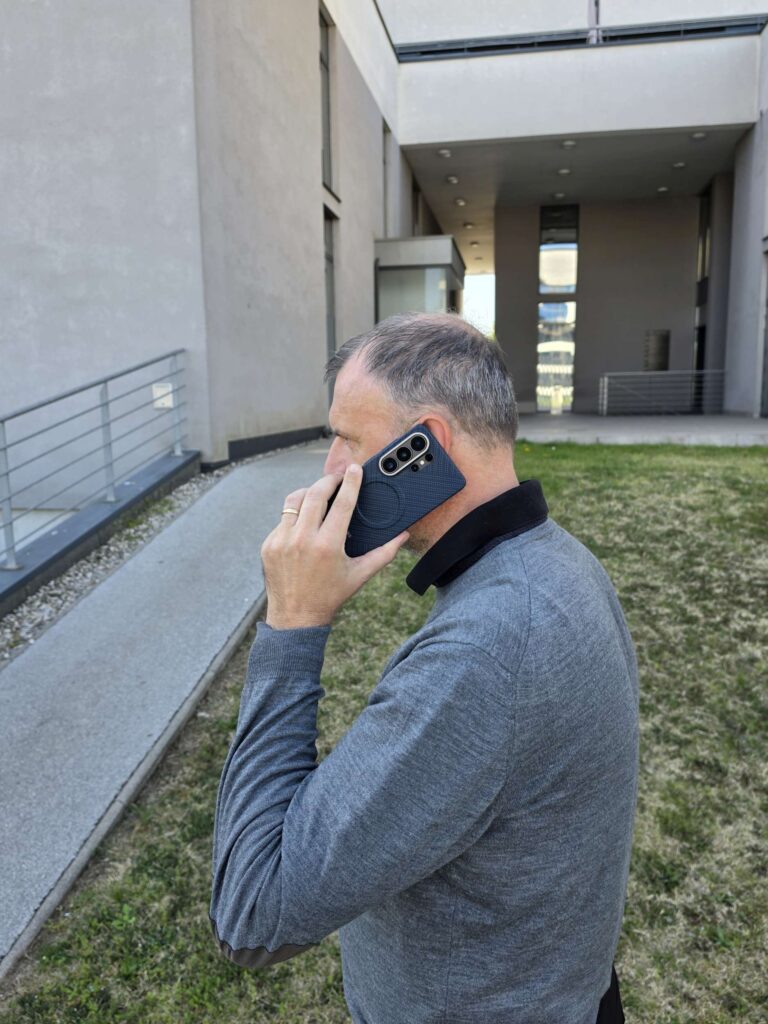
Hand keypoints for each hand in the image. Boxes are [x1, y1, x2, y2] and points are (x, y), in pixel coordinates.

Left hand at [261, 463, 409, 629]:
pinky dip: (296, 515)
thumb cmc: (331, 595)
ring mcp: (282, 541)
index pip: (342, 503)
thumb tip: (403, 536)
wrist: (296, 617)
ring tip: (320, 493)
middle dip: (329, 480)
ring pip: (294, 501)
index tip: (354, 470)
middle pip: (316, 494)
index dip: (351, 483)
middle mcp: (303, 540)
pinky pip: (283, 519)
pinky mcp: (269, 545)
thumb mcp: (360, 575)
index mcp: (327, 546)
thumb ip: (384, 553)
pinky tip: (305, 520)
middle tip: (338, 477)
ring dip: (309, 492)